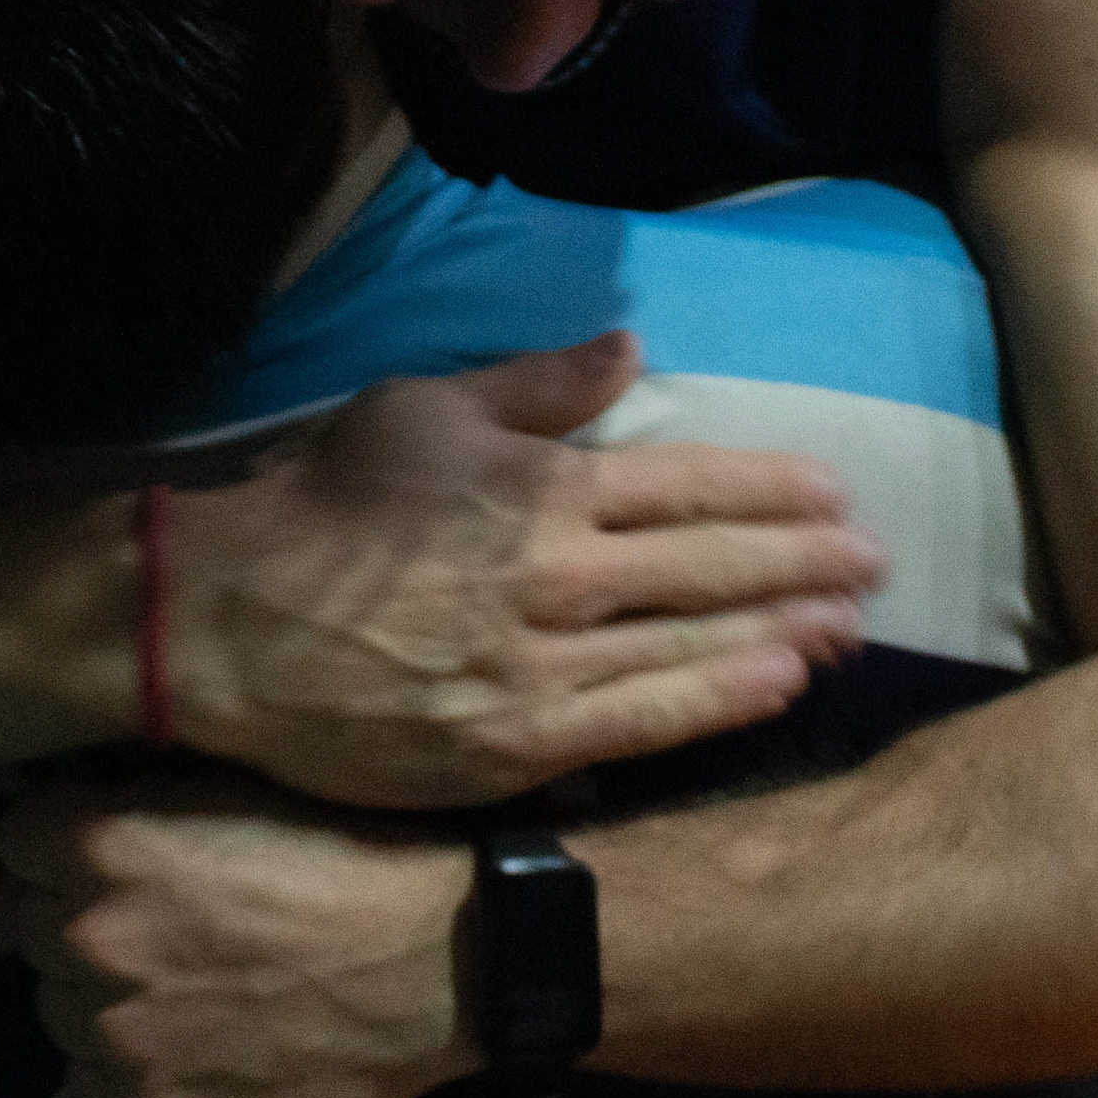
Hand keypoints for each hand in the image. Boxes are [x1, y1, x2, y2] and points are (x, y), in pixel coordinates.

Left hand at [0, 771, 475, 1097]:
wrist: (441, 962)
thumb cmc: (349, 854)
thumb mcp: (235, 787)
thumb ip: (141, 806)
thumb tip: (82, 824)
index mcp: (103, 845)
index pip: (15, 841)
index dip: (56, 847)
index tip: (94, 858)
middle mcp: (91, 940)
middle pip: (26, 928)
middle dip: (70, 919)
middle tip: (144, 927)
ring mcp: (118, 1039)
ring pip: (56, 1013)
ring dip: (96, 999)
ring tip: (176, 992)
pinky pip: (95, 1089)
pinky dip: (127, 1070)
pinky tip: (191, 1046)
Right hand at [170, 333, 883, 807]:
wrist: (221, 621)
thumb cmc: (319, 502)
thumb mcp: (422, 408)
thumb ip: (535, 386)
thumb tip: (630, 349)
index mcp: (543, 487)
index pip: (691, 484)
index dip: (775, 489)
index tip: (836, 493)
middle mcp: (559, 577)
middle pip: (714, 567)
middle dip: (807, 560)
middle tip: (876, 562)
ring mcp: (541, 671)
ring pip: (694, 648)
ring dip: (786, 632)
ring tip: (851, 626)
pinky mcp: (513, 748)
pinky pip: (642, 725)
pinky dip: (720, 702)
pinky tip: (776, 686)